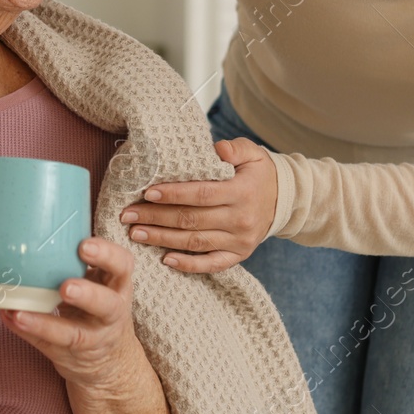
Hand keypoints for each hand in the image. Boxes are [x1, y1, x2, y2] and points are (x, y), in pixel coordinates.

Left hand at [0, 236, 146, 394]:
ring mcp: (92, 338)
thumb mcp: (99, 282)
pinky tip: (8, 318)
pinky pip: (48, 345)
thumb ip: (76, 262)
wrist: (109, 360)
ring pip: (75, 335)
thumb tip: (30, 229)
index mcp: (117, 286)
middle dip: (87, 295)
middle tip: (66, 286)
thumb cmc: (96, 306)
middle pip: (107, 305)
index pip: (123, 266)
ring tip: (20, 313)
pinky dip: (27, 331)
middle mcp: (111, 313)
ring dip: (46, 323)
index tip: (84, 246)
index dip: (107, 255)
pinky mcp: (71, 355)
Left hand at [118, 137, 277, 272]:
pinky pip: (211, 264)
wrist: (284, 200)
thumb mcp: (252, 153)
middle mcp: (241, 219)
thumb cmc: (259, 173)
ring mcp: (240, 241)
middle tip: (128, 215)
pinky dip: (189, 265)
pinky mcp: (239, 255)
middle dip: (156, 217)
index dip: (174, 194)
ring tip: (136, 233)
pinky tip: (166, 260)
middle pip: (192, 220)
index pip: (202, 194)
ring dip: (163, 239)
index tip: (147, 192)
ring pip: (195, 242)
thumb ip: (234, 148)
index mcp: (242, 192)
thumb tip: (217, 149)